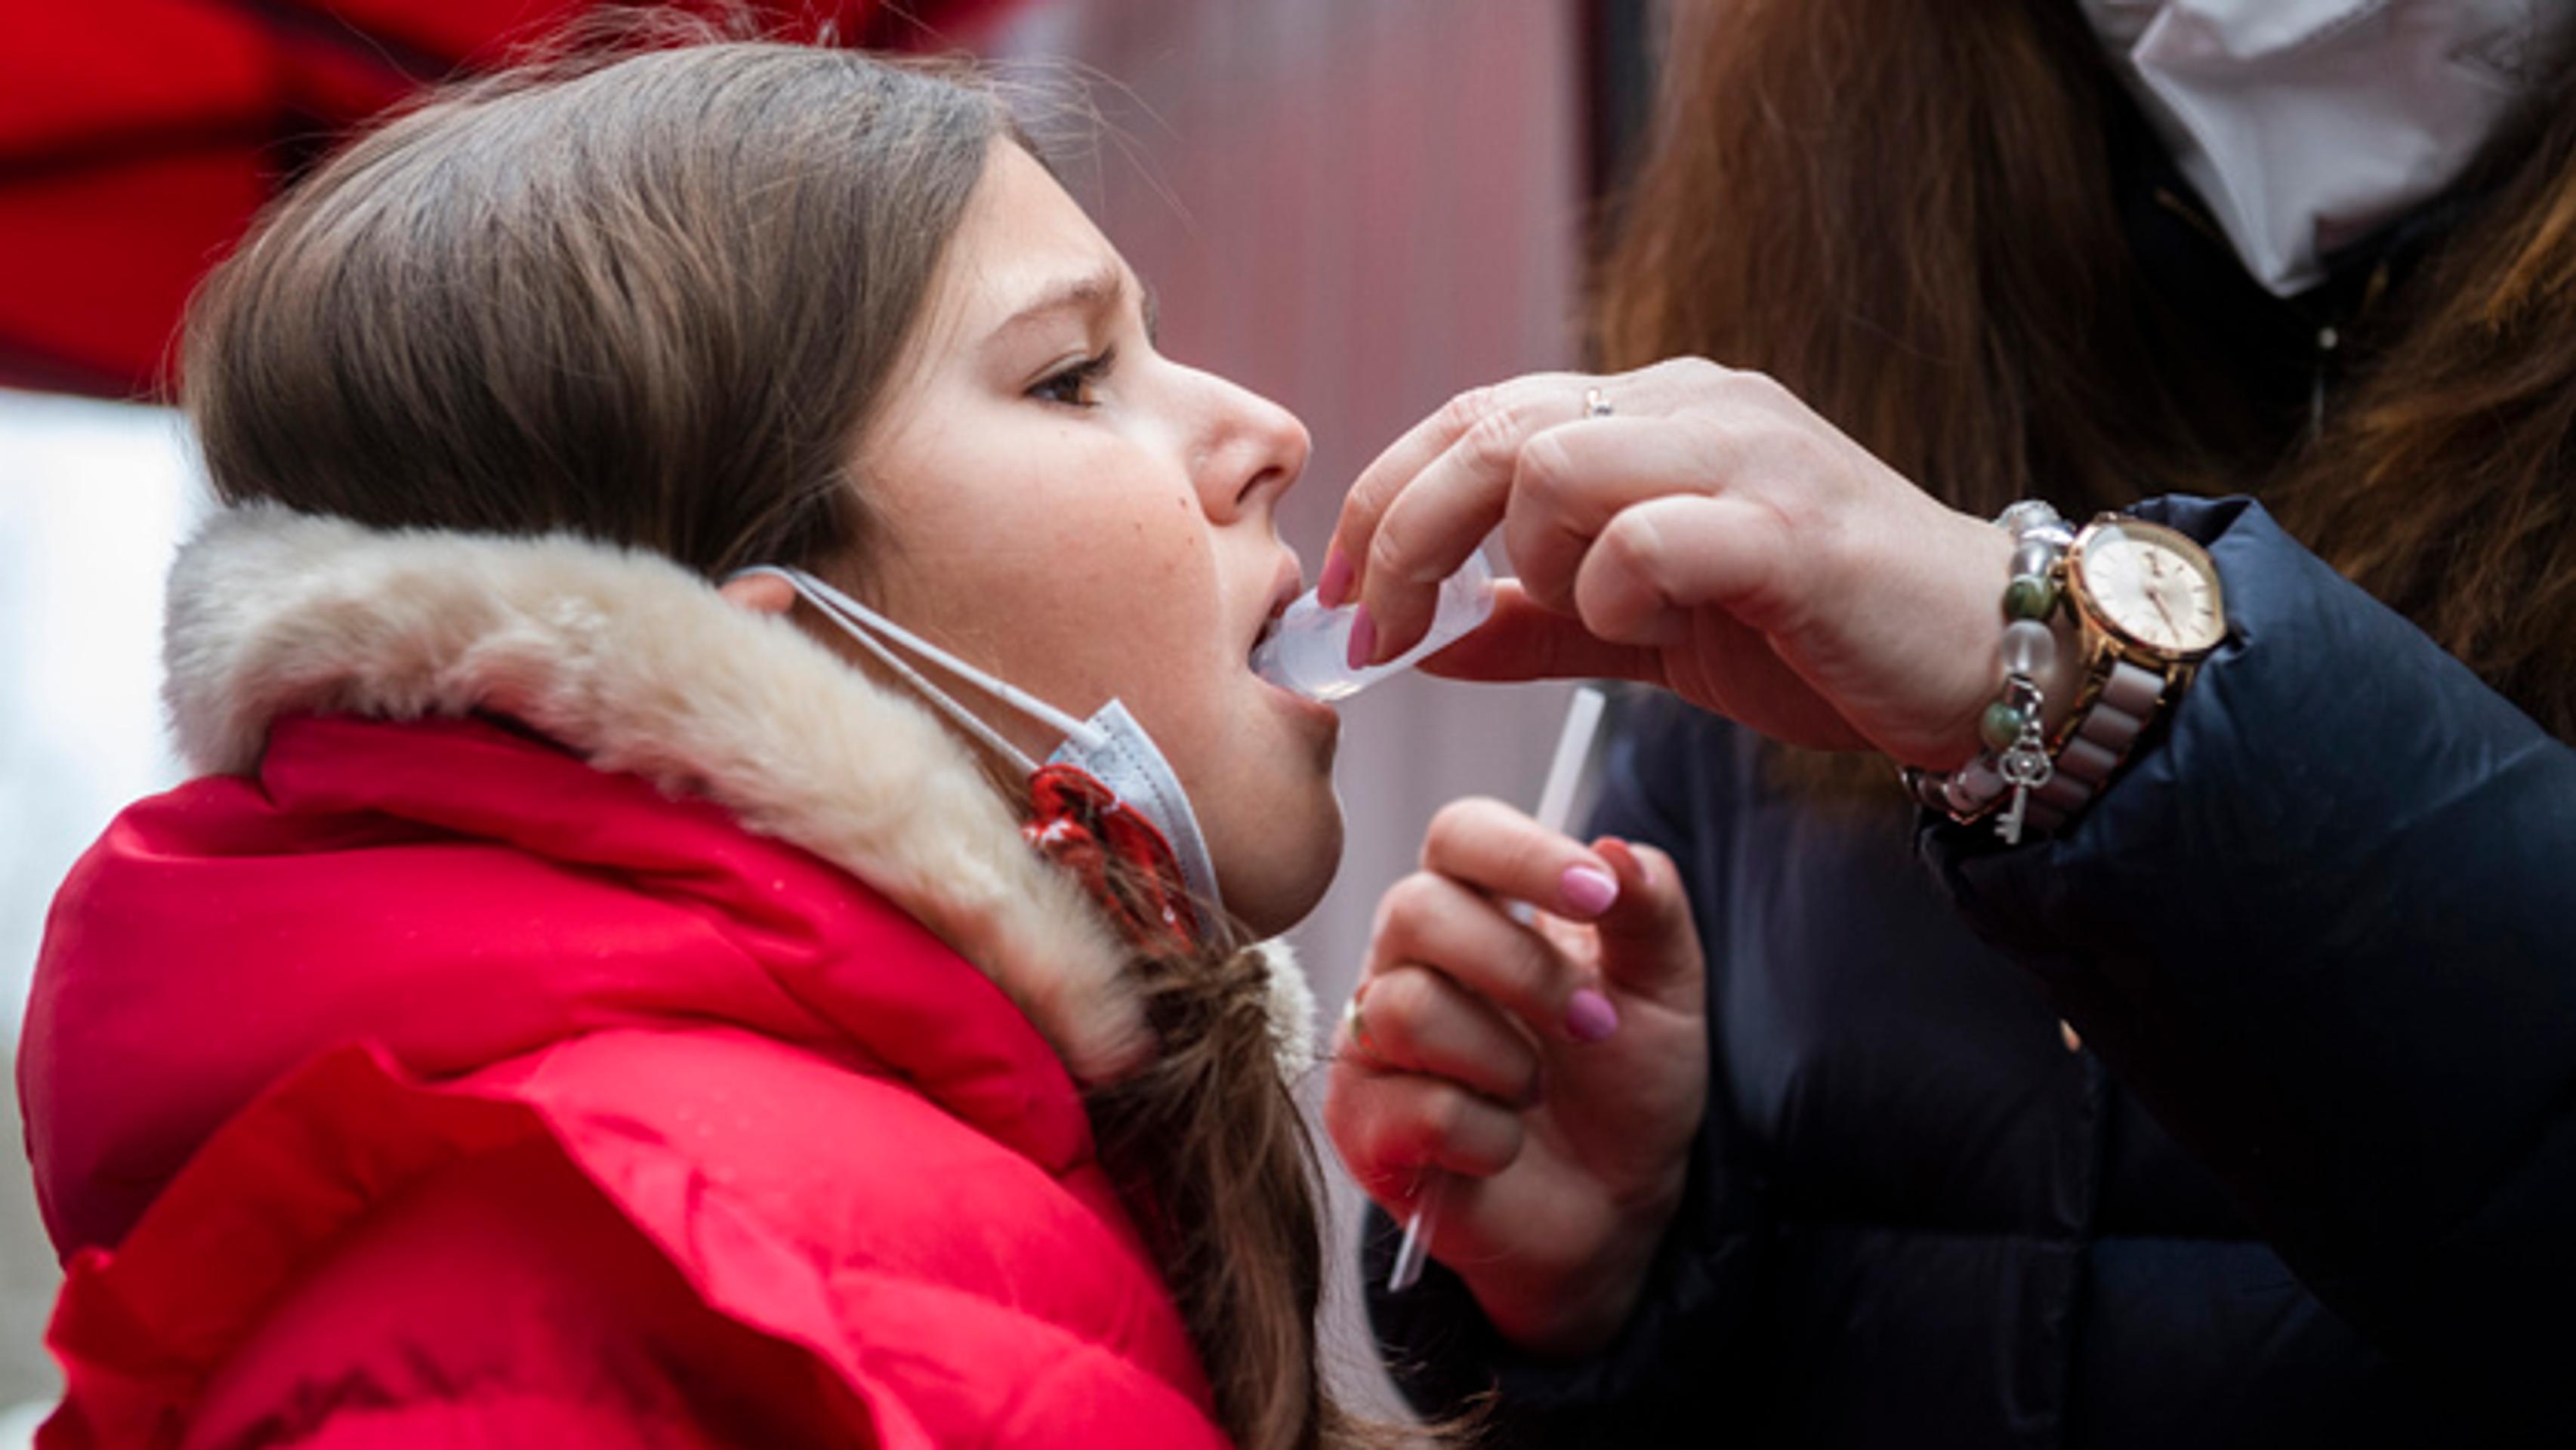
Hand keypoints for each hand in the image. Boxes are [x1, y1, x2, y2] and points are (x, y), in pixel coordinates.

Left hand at [1321, 358, 2016, 768]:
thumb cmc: (1821, 637)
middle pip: (1492, 426)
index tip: (1341, 589)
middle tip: (1375, 623)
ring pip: (1556, 460)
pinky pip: (1650, 535)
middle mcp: (1696, 407)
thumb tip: (1421, 638)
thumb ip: (1541, 626)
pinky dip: (1609, 589)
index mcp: (1656, 413)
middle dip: (1406, 529)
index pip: (1481, 416)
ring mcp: (1747, 456)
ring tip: (1560, 615)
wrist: (1988, 665)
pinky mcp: (1791, 529)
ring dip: (1519, 557)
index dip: (1390, 496)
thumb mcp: (1648, 633)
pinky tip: (1635, 625)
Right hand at [1322, 799, 1706, 1356]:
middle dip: (1524, 971)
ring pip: (1407, 1009)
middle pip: (1415, 910)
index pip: (1459, 833)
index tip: (1597, 895)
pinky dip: (1490, 1135)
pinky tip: (1506, 1145)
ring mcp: (1373, 1041)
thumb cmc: (1623, 1083)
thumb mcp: (1663, 990)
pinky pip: (1415, 1109)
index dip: (1522, 853)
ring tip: (1538, 1093)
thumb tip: (1618, 848)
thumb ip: (1649, 909)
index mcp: (1476, 906)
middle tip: (1594, 1024)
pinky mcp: (1362, 1124)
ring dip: (1507, 1060)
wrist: (1612, 1207)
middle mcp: (1407, 960)